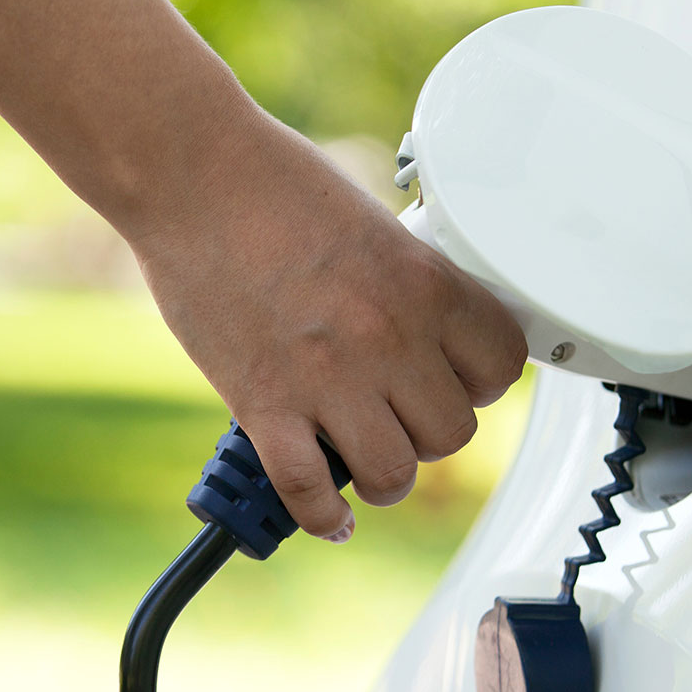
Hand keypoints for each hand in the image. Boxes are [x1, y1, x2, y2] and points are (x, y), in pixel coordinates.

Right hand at [131, 111, 526, 540]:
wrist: (191, 174)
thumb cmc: (271, 184)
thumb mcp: (373, 224)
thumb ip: (405, 285)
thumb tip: (420, 333)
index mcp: (424, 283)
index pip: (500, 366)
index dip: (481, 382)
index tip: (459, 381)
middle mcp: (387, 336)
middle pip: (453, 434)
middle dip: (429, 432)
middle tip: (402, 416)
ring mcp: (326, 378)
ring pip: (393, 474)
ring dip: (382, 475)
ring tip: (365, 459)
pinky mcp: (264, 405)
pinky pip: (310, 492)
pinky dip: (322, 516)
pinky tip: (328, 514)